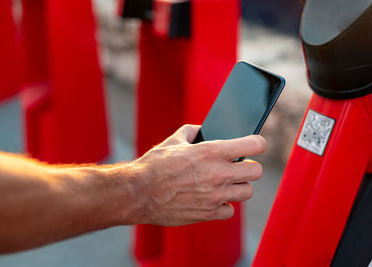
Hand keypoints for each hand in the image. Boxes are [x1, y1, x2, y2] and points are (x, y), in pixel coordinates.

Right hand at [127, 124, 265, 225]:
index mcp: (211, 151)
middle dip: (249, 167)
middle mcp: (218, 174)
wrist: (139, 193)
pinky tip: (212, 199)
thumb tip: (203, 131)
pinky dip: (223, 205)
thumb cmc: (154, 165)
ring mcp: (215, 196)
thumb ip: (193, 132)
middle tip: (237, 166)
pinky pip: (229, 210)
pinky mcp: (208, 213)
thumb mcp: (173, 140)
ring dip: (238, 186)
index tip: (255, 145)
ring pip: (247, 192)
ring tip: (224, 183)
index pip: (254, 144)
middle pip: (256, 171)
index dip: (257, 143)